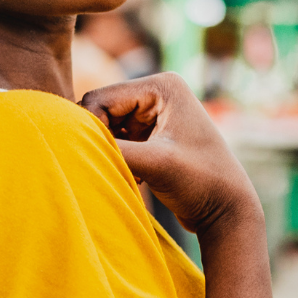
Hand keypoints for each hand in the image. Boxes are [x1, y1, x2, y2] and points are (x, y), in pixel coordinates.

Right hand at [80, 74, 260, 236]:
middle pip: (101, 111)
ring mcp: (154, 113)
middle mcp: (157, 92)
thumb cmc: (200, 183)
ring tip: (129, 174)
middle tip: (112, 167)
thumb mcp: (154, 163)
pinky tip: (136, 178)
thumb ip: (112, 148)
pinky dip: (118, 159)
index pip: (100, 98)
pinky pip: (117, 141)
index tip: (95, 158)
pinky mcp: (152, 134)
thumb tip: (70, 138)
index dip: (90, 127)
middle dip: (100, 140)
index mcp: (162, 86)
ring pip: (107, 128)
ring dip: (109, 151)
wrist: (227, 211)